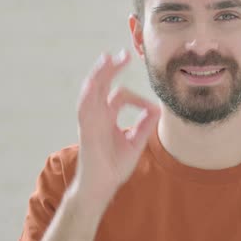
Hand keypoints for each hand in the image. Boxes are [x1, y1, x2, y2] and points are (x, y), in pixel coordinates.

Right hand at [74, 50, 159, 195]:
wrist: (102, 186)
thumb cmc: (115, 166)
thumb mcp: (136, 141)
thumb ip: (145, 124)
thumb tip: (156, 108)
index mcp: (107, 116)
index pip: (119, 95)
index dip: (137, 98)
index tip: (150, 108)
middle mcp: (97, 115)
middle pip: (102, 85)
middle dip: (111, 68)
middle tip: (124, 54)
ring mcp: (90, 121)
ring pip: (91, 91)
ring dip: (99, 74)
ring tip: (107, 59)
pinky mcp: (86, 130)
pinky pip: (84, 109)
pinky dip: (88, 95)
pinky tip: (94, 82)